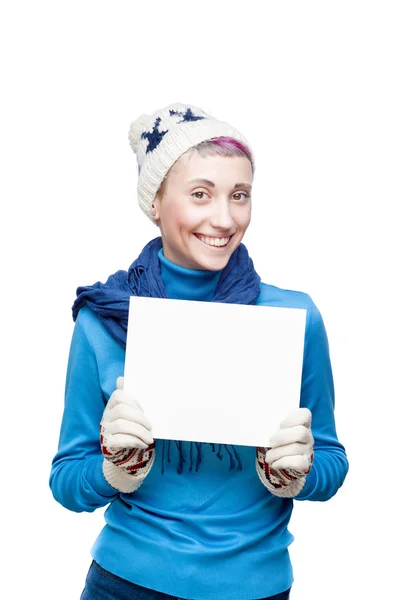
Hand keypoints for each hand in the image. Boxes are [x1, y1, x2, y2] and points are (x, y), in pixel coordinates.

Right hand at [100, 377, 154, 491]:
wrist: (123, 452)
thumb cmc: (130, 428)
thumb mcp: (131, 413)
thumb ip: (129, 397)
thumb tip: (121, 378)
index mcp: (112, 406)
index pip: (119, 396)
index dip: (133, 402)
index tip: (144, 410)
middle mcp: (106, 417)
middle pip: (122, 410)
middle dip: (140, 418)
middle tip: (151, 427)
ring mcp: (105, 431)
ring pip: (121, 425)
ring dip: (139, 431)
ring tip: (150, 438)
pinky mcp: (108, 444)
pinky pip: (121, 440)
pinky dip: (135, 441)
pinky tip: (143, 444)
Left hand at [256, 408, 313, 497]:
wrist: (286, 463)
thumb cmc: (279, 442)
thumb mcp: (277, 430)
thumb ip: (273, 425)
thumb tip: (257, 421)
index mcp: (301, 423)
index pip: (305, 414)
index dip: (292, 418)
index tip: (280, 425)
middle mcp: (308, 436)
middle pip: (301, 432)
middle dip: (281, 438)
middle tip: (271, 442)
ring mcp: (308, 450)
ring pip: (295, 449)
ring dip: (276, 453)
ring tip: (268, 456)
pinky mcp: (305, 463)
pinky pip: (296, 462)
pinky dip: (282, 462)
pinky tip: (274, 463)